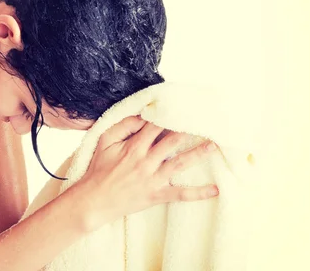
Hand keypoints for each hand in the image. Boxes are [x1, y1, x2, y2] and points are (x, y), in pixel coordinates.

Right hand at [78, 116, 218, 227]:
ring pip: (180, 164)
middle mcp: (146, 161)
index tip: (182, 107)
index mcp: (134, 147)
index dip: (169, 116)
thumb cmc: (99, 169)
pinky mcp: (157, 195)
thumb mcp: (105, 141)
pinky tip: (214, 189)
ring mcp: (153, 179)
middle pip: (172, 141)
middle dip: (188, 130)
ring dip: (198, 154)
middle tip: (204, 121)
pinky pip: (180, 194)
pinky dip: (198, 193)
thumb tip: (141, 116)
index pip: (155, 126)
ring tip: (213, 145)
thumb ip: (123, 127)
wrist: (94, 200)